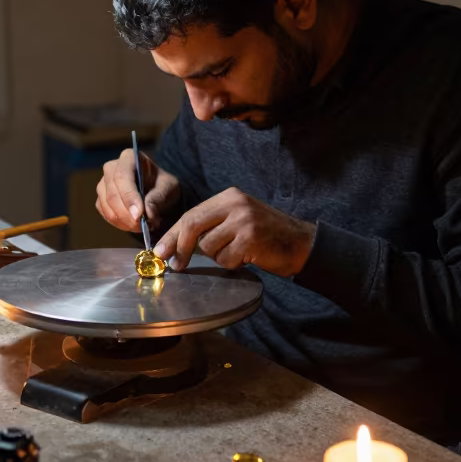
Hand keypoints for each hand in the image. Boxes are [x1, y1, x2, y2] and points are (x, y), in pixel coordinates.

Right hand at [96, 148, 180, 233]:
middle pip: (112, 193)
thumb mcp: (168, 188)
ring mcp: (103, 184)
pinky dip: (119, 223)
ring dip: (124, 221)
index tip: (139, 215)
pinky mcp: (101, 199)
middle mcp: (112, 168)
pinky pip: (106, 214)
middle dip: (127, 213)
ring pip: (107, 206)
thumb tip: (147, 214)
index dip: (129, 197)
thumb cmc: (163, 185)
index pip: (122, 176)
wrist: (156, 191)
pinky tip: (133, 225)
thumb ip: (158, 198)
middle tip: (143, 225)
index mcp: (129, 157)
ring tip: (142, 226)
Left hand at [154, 188, 314, 275]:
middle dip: (179, 247)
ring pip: (208, 247)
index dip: (172, 235)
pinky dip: (232, 264)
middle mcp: (235, 204)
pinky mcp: (250, 238)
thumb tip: (176, 244)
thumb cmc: (265, 235)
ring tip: (238, 252)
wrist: (300, 242)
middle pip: (192, 225)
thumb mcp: (237, 219)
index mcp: (229, 196)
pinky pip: (225, 259)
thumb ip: (211, 225)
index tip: (160, 251)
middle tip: (175, 265)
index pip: (191, 214)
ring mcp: (243, 220)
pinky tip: (248, 257)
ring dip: (218, 257)